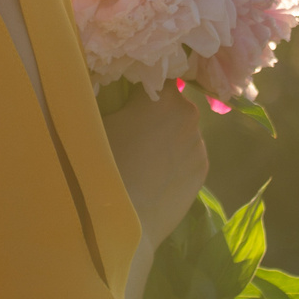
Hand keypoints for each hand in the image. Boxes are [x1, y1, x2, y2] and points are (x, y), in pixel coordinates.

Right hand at [103, 85, 209, 247]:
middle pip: (172, 105)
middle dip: (156, 114)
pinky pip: (188, 156)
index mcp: (164, 96)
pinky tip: (155, 177)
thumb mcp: (94, 123)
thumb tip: (107, 86)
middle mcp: (189, 115)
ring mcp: (200, 145)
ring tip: (143, 161)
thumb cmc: (102, 167)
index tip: (128, 96)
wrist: (124, 223)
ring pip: (181, 132)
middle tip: (131, 133)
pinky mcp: (203, 173)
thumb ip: (106, 99)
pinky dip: (175, 161)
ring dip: (167, 139)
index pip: (159, 75)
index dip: (143, 84)